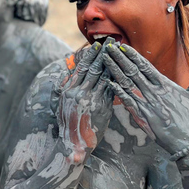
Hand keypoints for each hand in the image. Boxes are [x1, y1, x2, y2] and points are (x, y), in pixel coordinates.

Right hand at [54, 40, 113, 161]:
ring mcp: (91, 100)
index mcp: (69, 91)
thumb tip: (71, 71)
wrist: (73, 147)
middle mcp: (79, 94)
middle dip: (104, 53)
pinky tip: (124, 70)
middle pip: (94, 68)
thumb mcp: (63, 103)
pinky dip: (117, 78)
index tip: (97, 45)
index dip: (90, 56)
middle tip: (112, 40)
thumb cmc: (69, 124)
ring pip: (104, 77)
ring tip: (120, 51)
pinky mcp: (102, 108)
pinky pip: (112, 89)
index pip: (81, 68)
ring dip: (113, 63)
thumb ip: (68, 87)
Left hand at [103, 43, 188, 154]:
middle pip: (132, 71)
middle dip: (119, 58)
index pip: (145, 66)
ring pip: (127, 84)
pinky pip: (127, 102)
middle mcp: (154, 93)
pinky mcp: (142, 118)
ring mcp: (147, 105)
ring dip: (114, 71)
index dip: (132, 55)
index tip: (122, 46)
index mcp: (165, 86)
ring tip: (104, 60)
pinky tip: (108, 83)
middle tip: (107, 47)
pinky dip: (117, 92)